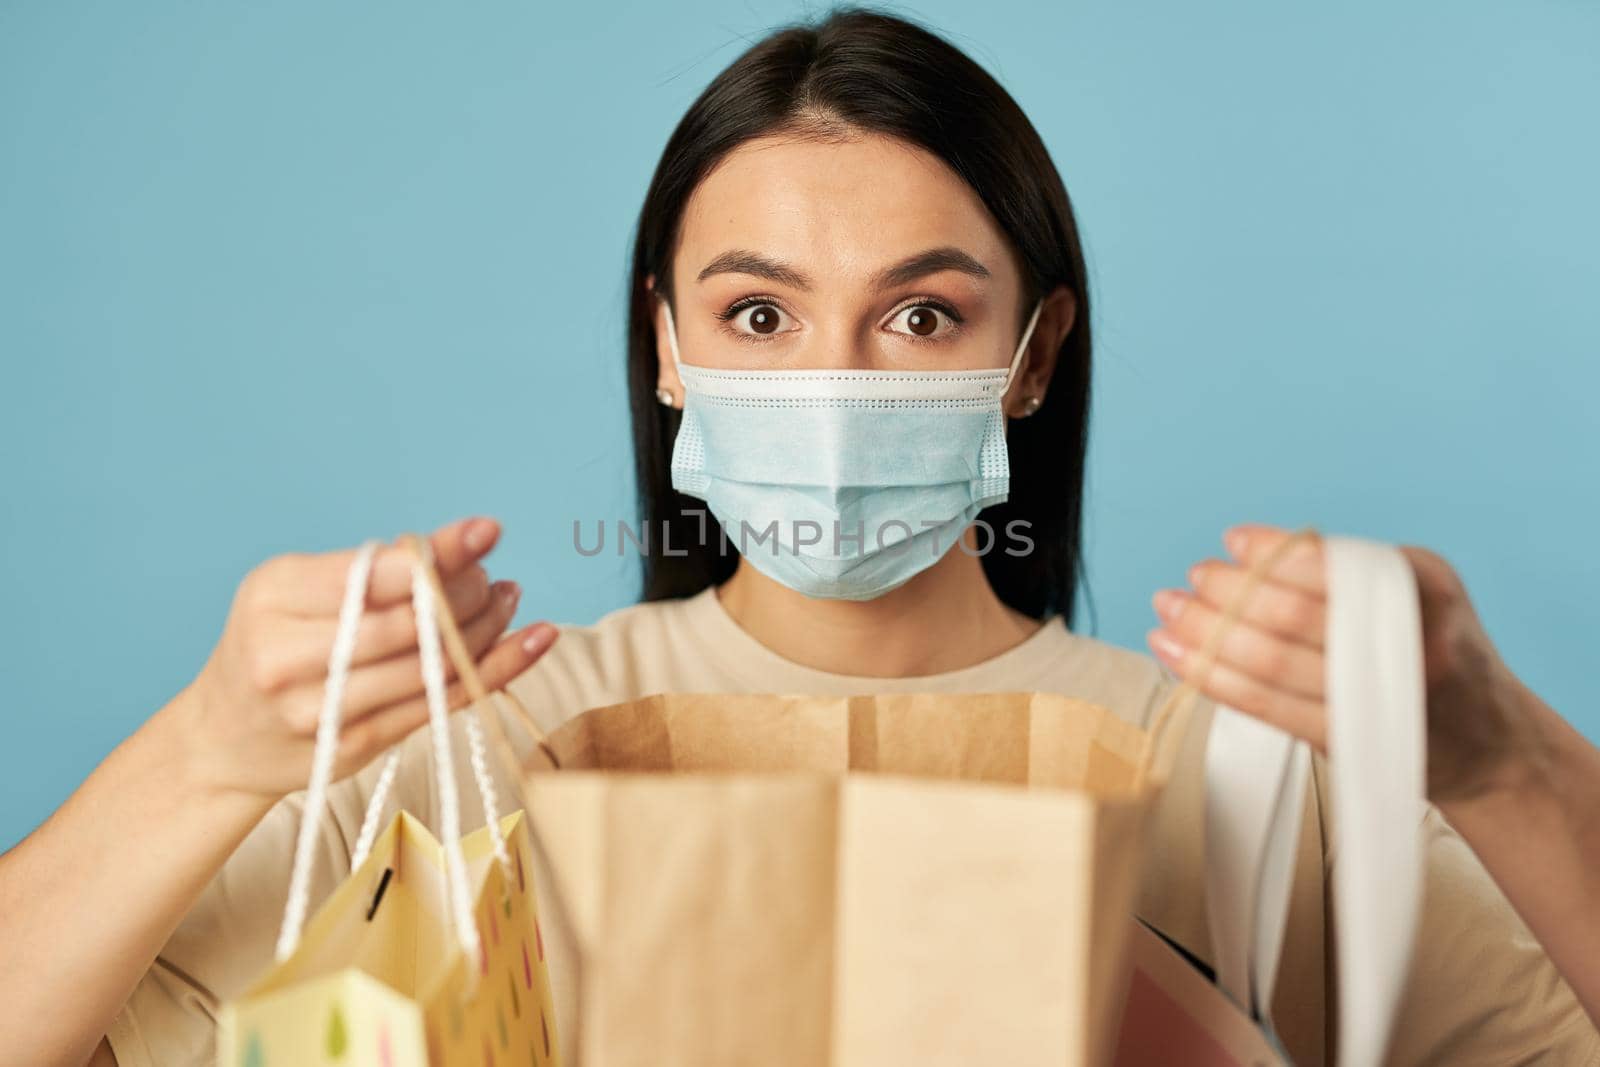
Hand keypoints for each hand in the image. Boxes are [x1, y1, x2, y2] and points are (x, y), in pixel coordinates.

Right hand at [177, 516, 557, 802]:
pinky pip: (439, 704)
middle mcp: (287, 656)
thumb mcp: (293, 593)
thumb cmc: (272, 646)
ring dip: (487, 629)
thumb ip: (365, 574)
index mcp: (273, 598)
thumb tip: (454, 550)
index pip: (372, 575)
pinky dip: (495, 670)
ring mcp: (321, 710)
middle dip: (466, 593)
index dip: (436, 554)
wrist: (221, 740)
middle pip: (408, 622)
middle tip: (491, 577)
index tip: (487, 531)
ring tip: (508, 599)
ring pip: (430, 666)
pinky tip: (533, 641)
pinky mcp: (354, 746)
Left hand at [1147, 524, 1549, 802]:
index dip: (1273, 554)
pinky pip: (1266, 706)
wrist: (1489, 745)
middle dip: (1228, 594)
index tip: (1231, 543)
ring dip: (1206, 635)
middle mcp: (1409, 642)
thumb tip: (1251, 553)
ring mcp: (1377, 697)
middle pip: (1295, 614)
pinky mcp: (1348, 739)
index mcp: (1425, 589)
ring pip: (1272, 662)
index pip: (1335, 565)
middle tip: (1190, 581)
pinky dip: (1213, 678)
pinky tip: (1179, 656)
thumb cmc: (1434, 650)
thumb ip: (1346, 568)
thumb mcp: (1417, 588)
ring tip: (1168, 614)